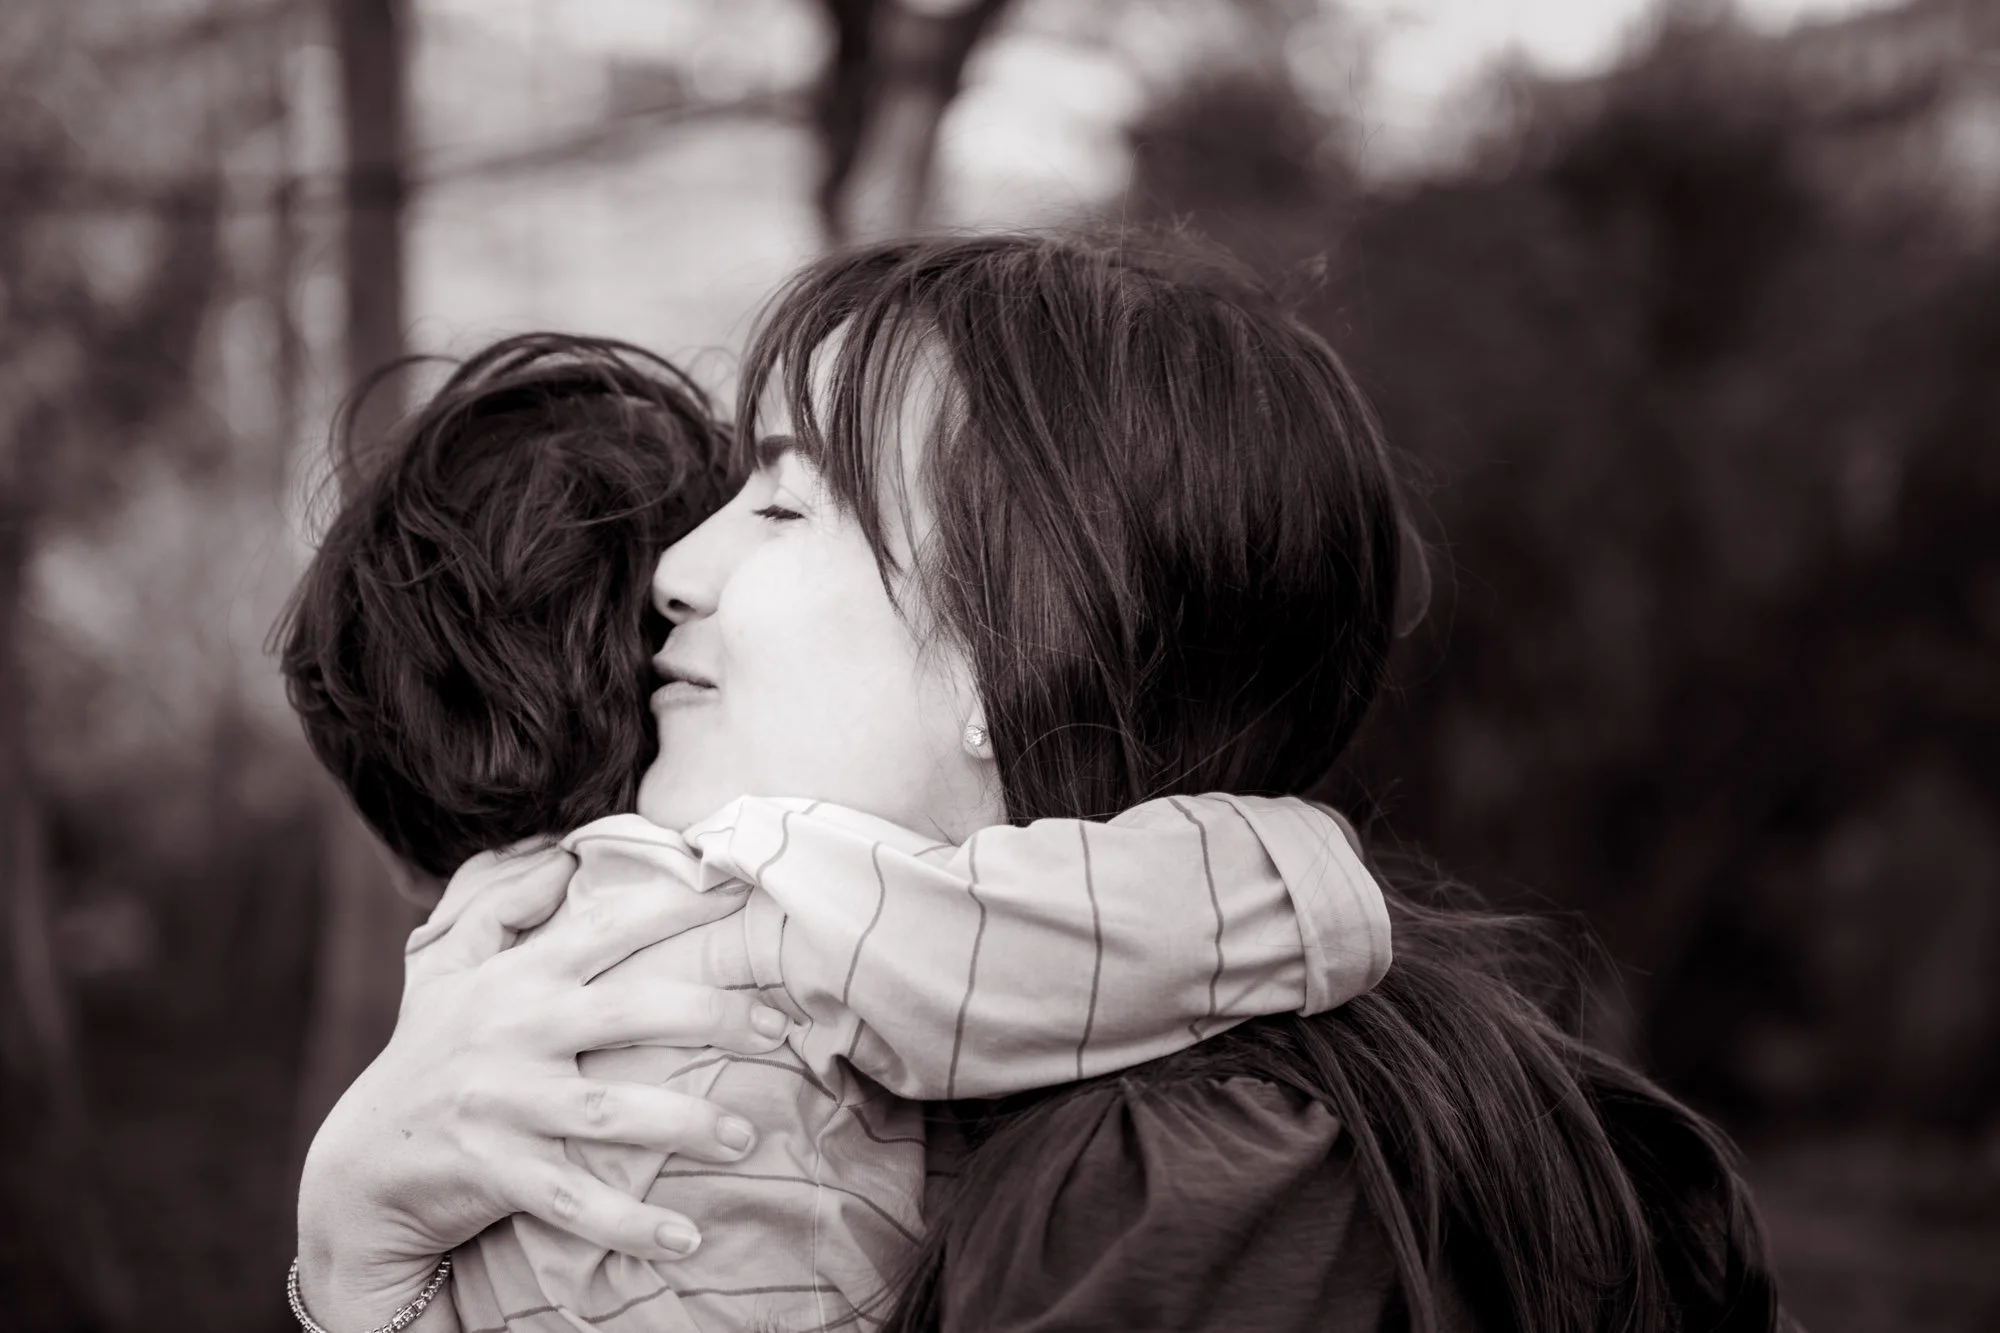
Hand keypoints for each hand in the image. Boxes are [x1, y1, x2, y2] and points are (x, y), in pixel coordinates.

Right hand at [295, 843, 786, 1330]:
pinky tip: (686, 1240)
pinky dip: (631, 1225)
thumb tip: (561, 853)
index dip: (676, 906)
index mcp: (517, 979)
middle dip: (713, 1016)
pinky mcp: (497, 1170)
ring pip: (614, 1111)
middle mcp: (516, 1031)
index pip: (607, 928)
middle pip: (634, 1012)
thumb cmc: (426, 1054)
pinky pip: (575, 1199)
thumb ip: (498, 903)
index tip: (741, 894)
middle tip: (776, 1029)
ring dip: (688, 1124)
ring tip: (748, 1135)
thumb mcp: (444, 968)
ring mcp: (507, 1104)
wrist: (361, 1165)